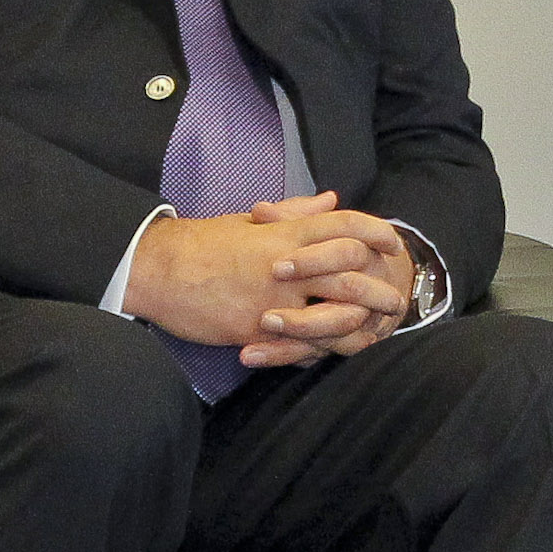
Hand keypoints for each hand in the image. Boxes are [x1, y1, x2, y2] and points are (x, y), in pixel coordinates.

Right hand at [124, 198, 410, 366]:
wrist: (155, 269)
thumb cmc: (201, 244)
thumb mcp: (249, 222)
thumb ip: (295, 214)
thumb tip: (331, 199)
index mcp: (286, 233)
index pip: (346, 225)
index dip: (376, 232)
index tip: (395, 244)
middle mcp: (288, 264)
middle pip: (353, 273)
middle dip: (381, 289)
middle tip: (397, 300)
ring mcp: (274, 298)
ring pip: (336, 313)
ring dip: (362, 325)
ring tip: (377, 332)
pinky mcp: (257, 328)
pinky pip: (302, 345)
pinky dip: (323, 350)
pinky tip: (336, 352)